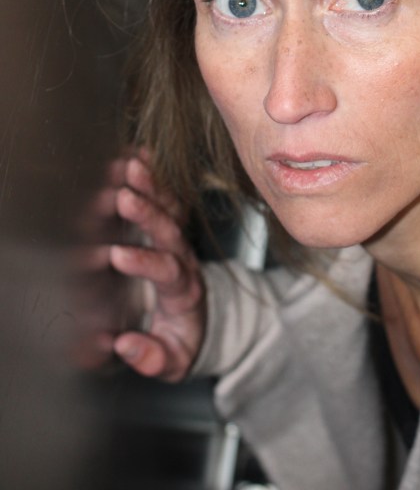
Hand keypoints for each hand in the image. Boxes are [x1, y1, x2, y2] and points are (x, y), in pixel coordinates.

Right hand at [110, 150, 205, 381]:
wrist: (206, 319)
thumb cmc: (183, 341)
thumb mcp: (174, 361)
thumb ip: (153, 357)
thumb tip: (125, 345)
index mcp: (184, 292)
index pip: (168, 272)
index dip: (144, 263)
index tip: (116, 256)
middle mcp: (183, 259)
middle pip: (170, 231)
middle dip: (147, 214)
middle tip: (124, 197)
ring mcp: (179, 239)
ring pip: (168, 207)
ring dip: (149, 185)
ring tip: (128, 166)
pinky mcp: (172, 226)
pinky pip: (166, 196)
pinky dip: (152, 174)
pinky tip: (136, 154)